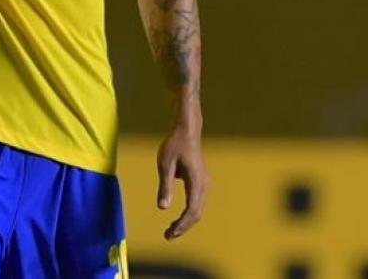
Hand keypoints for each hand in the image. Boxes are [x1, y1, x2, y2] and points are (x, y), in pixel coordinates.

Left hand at [156, 124, 207, 239]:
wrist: (187, 130)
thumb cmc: (174, 145)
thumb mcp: (165, 165)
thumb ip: (165, 186)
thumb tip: (162, 208)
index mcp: (196, 182)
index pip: (191, 210)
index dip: (181, 224)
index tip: (169, 233)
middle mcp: (203, 186)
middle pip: (196, 213)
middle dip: (183, 227)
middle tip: (167, 236)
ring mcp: (204, 184)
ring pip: (198, 209)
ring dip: (186, 221)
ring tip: (171, 231)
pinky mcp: (200, 182)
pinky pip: (197, 202)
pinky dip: (188, 213)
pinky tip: (178, 218)